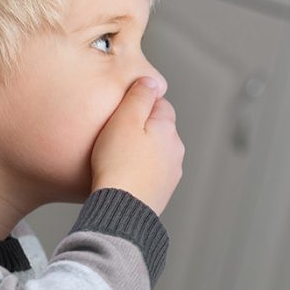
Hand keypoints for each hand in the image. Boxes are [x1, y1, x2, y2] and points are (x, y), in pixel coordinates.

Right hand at [90, 77, 183, 213]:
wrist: (122, 209)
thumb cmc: (118, 164)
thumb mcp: (124, 120)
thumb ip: (139, 97)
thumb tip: (151, 81)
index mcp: (168, 128)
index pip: (160, 104)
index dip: (139, 105)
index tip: (121, 113)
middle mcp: (175, 150)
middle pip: (158, 129)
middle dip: (140, 129)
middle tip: (114, 136)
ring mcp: (171, 173)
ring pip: (155, 152)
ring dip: (140, 152)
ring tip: (116, 159)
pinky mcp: (162, 192)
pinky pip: (150, 173)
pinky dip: (139, 171)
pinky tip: (122, 176)